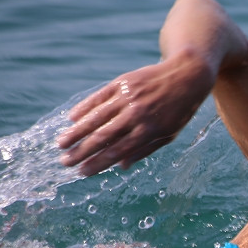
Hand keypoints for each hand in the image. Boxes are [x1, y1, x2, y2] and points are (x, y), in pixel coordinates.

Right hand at [57, 52, 213, 175]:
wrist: (186, 75)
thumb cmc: (179, 110)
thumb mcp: (169, 134)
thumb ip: (144, 150)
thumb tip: (121, 166)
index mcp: (149, 131)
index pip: (117, 151)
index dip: (98, 163)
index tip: (82, 172)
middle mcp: (136, 114)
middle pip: (102, 137)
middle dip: (81, 152)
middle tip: (65, 162)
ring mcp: (127, 97)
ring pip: (95, 117)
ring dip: (76, 132)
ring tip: (60, 144)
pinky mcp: (121, 82)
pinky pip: (98, 97)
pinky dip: (84, 108)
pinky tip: (71, 119)